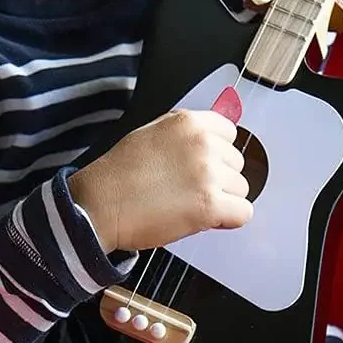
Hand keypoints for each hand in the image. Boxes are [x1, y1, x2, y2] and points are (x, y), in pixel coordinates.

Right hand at [67, 109, 251, 252]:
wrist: (99, 205)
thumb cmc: (120, 173)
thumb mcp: (154, 134)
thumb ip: (187, 135)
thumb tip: (217, 142)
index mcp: (189, 122)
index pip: (230, 133)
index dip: (217, 154)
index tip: (200, 166)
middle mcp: (203, 143)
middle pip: (237, 163)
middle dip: (219, 178)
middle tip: (187, 189)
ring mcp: (208, 173)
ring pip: (241, 189)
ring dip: (222, 200)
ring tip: (188, 204)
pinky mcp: (210, 205)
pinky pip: (243, 213)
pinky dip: (227, 220)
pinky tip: (204, 220)